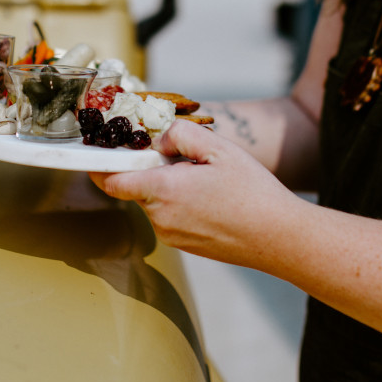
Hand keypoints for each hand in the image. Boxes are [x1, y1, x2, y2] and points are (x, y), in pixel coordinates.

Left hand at [90, 120, 302, 266]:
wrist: (280, 238)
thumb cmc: (253, 192)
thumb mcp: (218, 148)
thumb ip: (179, 135)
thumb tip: (158, 141)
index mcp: (162, 191)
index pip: (111, 180)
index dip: (100, 164)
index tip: (102, 151)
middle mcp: (161, 218)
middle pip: (138, 187)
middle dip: (152, 169)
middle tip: (186, 159)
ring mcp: (172, 235)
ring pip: (156, 202)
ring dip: (170, 187)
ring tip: (208, 181)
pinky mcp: (186, 246)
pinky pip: (172, 217)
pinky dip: (183, 203)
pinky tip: (214, 199)